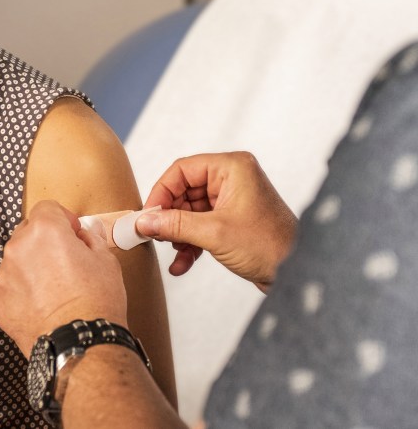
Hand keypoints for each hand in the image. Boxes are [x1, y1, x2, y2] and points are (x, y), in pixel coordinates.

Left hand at [0, 200, 127, 356]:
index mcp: (44, 231)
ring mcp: (4, 277)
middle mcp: (18, 248)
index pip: (46, 207)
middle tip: (66, 260)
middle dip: (45, 241)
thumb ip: (91, 239)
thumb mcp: (105, 261)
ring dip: (32, 266)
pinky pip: (10, 287)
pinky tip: (44, 304)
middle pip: (28, 232)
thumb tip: (87, 233)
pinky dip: (23, 291)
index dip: (63, 218)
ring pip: (17, 260)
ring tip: (56, 288)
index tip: (72, 232)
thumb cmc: (96, 303)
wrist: (80, 344)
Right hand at [136, 152, 297, 291]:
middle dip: (169, 217)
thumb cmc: (270, 246)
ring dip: (178, 234)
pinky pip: (201, 226)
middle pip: (184, 191)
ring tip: (173, 252)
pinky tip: (182, 264)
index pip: (183, 170)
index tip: (147, 214)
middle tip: (155, 235)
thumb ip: (175, 224)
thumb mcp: (214, 233)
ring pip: (190, 212)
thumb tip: (144, 221)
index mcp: (232, 168)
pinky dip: (190, 243)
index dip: (161, 191)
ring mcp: (232, 201)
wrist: (298, 274)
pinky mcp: (231, 221)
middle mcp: (232, 179)